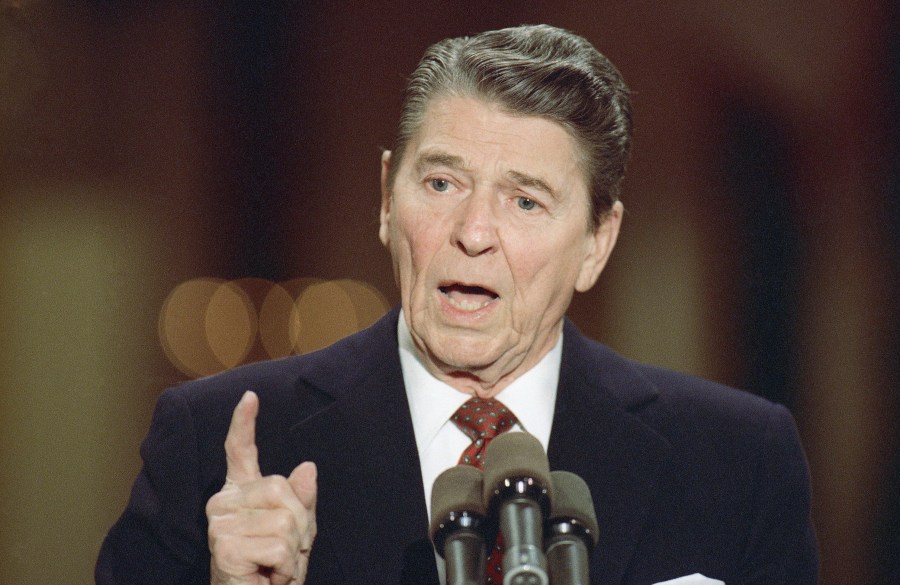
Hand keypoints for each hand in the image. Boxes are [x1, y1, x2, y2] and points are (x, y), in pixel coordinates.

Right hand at [206, 391, 317, 584]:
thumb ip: (301, 499)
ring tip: (275, 566)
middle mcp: (222, 503)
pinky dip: (285, 566)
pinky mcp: (225, 546)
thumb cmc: (272, 569)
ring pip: (285, 519)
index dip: (245, 424)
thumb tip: (308, 467)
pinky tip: (268, 575)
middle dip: (299, 523)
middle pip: (281, 489)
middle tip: (284, 551)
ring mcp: (220, 524)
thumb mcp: (297, 530)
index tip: (250, 396)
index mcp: (238, 493)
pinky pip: (280, 545)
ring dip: (293, 549)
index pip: (240, 452)